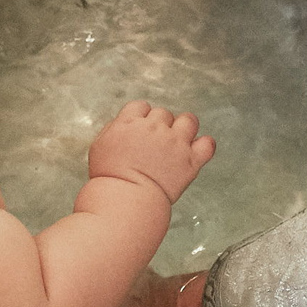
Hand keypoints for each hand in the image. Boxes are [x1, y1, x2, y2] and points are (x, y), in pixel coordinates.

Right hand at [88, 101, 214, 201]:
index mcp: (130, 122)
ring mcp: (175, 142)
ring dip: (185, 128)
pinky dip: (205, 145)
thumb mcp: (99, 146)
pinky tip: (197, 151)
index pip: (141, 106)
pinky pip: (207, 144)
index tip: (141, 131)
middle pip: (163, 114)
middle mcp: (154, 127)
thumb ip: (114, 128)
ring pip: (189, 120)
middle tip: (156, 145)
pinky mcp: (190, 160)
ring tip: (179, 142)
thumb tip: (126, 122)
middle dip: (160, 126)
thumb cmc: (109, 178)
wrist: (125, 200)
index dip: (142, 118)